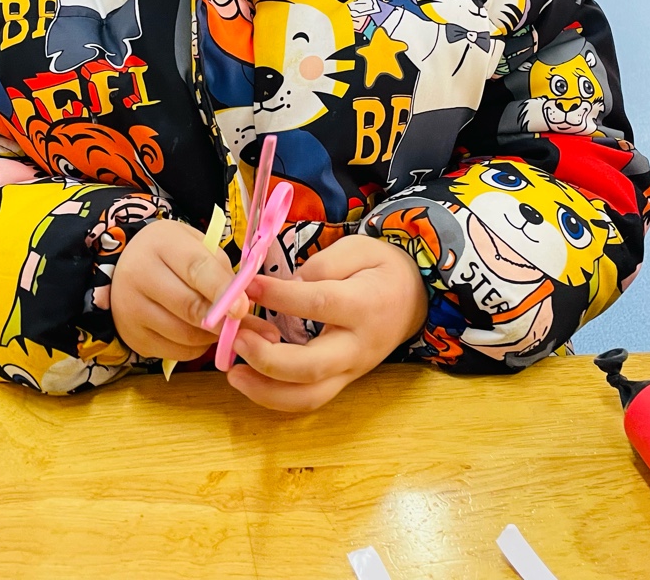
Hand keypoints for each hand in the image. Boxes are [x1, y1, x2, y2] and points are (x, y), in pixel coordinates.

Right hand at [110, 218, 243, 360]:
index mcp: (160, 244)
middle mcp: (138, 276)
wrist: (126, 269)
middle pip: (189, 307)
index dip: (222, 290)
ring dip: (212, 335)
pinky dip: (197, 347)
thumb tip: (246, 305)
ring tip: (224, 326)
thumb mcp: (196, 246)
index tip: (243, 308)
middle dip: (222, 320)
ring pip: (185, 335)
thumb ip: (221, 271)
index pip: (196, 269)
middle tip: (243, 324)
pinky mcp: (134, 337)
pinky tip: (202, 333)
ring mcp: (131, 310)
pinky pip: (177, 352)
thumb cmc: (172, 255)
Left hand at [228, 234, 425, 411]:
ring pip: (308, 396)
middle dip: (267, 358)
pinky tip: (249, 382)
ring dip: (266, 391)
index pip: (318, 304)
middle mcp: (358, 347)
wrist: (415, 298)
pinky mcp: (342, 382)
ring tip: (234, 374)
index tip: (248, 285)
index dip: (280, 296)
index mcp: (365, 306)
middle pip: (311, 366)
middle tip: (237, 340)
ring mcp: (351, 371)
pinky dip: (275, 397)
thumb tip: (288, 284)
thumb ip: (324, 264)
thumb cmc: (382, 269)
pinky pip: (308, 399)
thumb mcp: (360, 248)